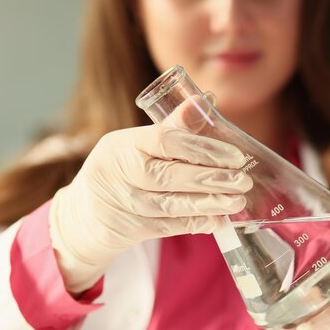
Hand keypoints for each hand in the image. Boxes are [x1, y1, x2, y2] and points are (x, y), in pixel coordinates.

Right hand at [50, 95, 251, 293]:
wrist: (86, 212)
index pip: (166, 141)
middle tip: (243, 181)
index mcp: (124, 143)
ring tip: (237, 201)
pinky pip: (169, 227)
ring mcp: (124, 203)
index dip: (204, 149)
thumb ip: (174, 127)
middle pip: (170, 176)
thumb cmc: (123, 168)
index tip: (235, 156)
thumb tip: (206, 101)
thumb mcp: (139, 144)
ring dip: (209, 204)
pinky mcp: (130, 229)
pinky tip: (218, 220)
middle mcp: (121, 172)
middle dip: (211, 179)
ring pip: (171, 205)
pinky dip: (196, 224)